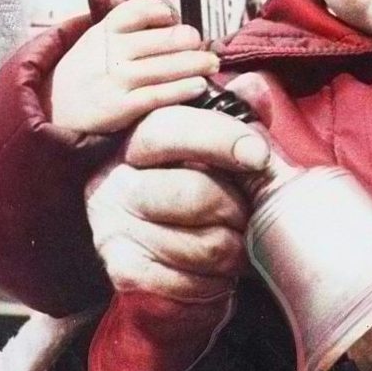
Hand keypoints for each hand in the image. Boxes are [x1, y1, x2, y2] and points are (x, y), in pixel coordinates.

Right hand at [49, 0, 223, 135]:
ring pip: (165, 67)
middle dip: (188, 39)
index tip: (174, 18)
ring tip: (211, 63)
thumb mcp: (97, 41)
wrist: (53, 109)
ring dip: (195, 63)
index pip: (139, 10)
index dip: (163, 12)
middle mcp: (111, 51)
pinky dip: (182, 89)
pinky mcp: (120, 107)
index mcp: (105, 30)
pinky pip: (158, 95)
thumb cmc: (85, 74)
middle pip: (161, 38)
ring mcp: (116, 79)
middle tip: (200, 43)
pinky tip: (199, 85)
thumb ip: (127, 31)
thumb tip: (171, 25)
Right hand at [86, 104, 269, 302]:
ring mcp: (113, 230)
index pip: (169, 128)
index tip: (259, 156)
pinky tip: (211, 274)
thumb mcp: (222, 153)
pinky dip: (216, 282)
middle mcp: (112, 183)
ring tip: (229, 245)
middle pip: (193, 192)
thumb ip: (240, 118)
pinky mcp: (125, 273)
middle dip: (236, 210)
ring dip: (233, 250)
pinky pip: (194, 280)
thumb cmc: (202, 202)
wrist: (168, 274)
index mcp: (134, 143)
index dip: (219, 138)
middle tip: (243, 218)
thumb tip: (255, 88)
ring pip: (205, 243)